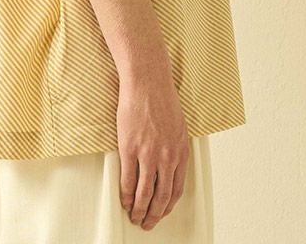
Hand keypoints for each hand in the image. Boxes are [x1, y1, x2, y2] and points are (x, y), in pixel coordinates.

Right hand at [115, 62, 189, 230]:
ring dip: (139, 210)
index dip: (168, 206)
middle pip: (161, 197)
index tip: (161, 213)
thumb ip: (175, 148)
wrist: (148, 82)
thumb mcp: (178, 127)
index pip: (176, 190)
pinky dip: (127, 195)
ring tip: (135, 217)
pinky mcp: (130, 148)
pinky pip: (129, 180)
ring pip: (145, 193)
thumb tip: (169, 166)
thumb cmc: (162, 100)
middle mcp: (167, 158)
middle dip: (154, 215)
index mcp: (181, 152)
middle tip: (147, 223)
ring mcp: (148, 154)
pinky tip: (125, 201)